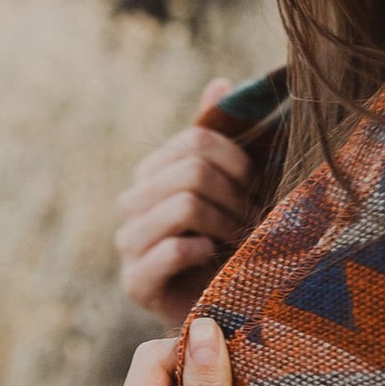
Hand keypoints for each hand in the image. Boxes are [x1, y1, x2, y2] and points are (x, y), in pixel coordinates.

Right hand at [118, 77, 259, 326]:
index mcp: (153, 171)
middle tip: (252, 217)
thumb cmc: (227, 238)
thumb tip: (220, 82)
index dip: (236, 159)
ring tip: (238, 238)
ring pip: (184, 205)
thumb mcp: (228, 183)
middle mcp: (132, 202)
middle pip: (192, 172)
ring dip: (224, 222)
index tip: (255, 182)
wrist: (218, 304)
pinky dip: (202, 250)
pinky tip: (214, 258)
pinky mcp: (134, 281)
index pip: (196, 141)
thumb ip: (218, 134)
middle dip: (234, 195)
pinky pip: (171, 249)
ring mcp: (128, 242)